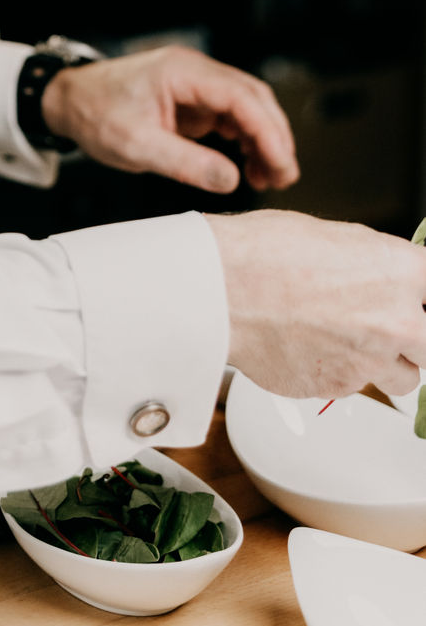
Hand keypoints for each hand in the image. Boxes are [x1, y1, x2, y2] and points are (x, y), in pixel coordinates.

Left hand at [41, 45, 298, 193]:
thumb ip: (184, 162)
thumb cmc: (95, 114)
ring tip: (269, 178)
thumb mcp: (135, 145)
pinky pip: (231, 116)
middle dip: (274, 137)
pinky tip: (249, 166)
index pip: (241, 97)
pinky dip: (245, 140)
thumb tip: (230, 180)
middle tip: (284, 176)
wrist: (69, 101)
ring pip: (247, 108)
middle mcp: (195, 72)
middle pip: (253, 99)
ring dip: (263, 140)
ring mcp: (195, 84)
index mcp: (182, 72)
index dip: (268, 131)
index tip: (281, 163)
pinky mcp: (193, 100)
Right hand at [205, 208, 425, 399]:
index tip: (419, 301)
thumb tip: (385, 275)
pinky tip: (310, 347)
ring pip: (405, 379)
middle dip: (417, 338)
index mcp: (399, 272)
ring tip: (350, 342)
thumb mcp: (334, 236)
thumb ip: (375, 263)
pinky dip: (339, 373)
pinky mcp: (337, 388)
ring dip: (387, 364)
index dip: (424, 297)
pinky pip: (353, 388)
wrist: (220, 290)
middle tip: (390, 326)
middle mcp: (394, 321)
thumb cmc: (263, 253)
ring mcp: (368, 361)